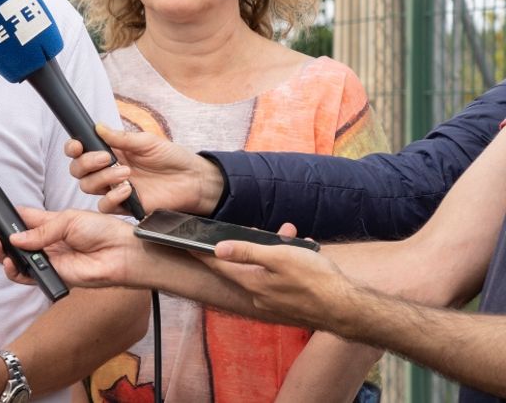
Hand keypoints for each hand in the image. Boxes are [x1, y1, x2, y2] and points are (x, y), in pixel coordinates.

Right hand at [0, 207, 144, 288]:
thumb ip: (41, 230)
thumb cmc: (102, 231)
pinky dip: (14, 270)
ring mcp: (47, 259)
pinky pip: (27, 276)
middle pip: (12, 240)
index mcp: (48, 223)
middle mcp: (44, 242)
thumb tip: (15, 238)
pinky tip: (9, 262)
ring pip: (15, 259)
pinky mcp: (52, 275)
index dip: (2, 217)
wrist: (121, 252)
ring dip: (0, 252)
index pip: (19, 219)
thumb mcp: (68, 220)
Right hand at [67, 124, 223, 214]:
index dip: (73, 148)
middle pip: (78, 170)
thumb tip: (98, 127)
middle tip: (106, 158)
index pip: (81, 151)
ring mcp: (114, 189)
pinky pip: (104, 205)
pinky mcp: (124, 205)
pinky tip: (129, 189)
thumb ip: (121, 138)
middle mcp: (107, 171)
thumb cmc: (171, 157)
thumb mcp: (147, 142)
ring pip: (88, 186)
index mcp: (110, 152)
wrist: (192, 179)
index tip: (77, 145)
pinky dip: (112, 196)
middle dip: (86, 163)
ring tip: (126, 172)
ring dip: (103, 177)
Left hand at [195, 225, 350, 330]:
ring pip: (267, 268)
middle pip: (245, 265)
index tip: (188, 245)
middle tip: (261, 229)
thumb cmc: (315, 281)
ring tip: (292, 235)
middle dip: (252, 244)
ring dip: (276, 249)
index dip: (203, 253)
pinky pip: (283, 277)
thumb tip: (218, 249)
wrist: (348, 308)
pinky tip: (304, 250)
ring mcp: (276, 301)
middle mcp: (260, 295)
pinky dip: (290, 261)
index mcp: (252, 284)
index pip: (219, 267)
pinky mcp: (291, 302)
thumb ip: (246, 252)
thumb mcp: (278, 257)